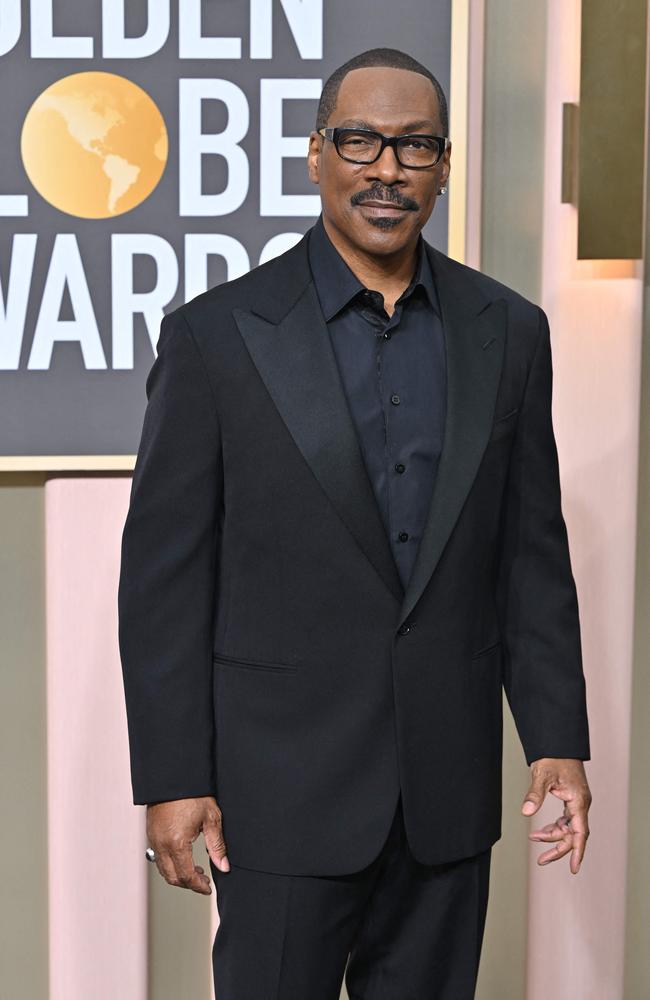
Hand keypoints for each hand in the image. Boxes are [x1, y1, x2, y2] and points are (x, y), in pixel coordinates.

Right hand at [146, 795, 229, 893]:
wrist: (174, 775)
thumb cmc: (193, 793)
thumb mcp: (211, 818)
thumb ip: (217, 845)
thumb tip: (224, 866)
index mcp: (177, 843)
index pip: (186, 876)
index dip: (198, 886)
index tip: (208, 887)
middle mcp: (161, 844)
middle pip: (172, 877)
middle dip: (188, 884)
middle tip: (203, 880)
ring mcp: (153, 839)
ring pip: (163, 869)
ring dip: (178, 875)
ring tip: (195, 870)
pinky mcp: (150, 833)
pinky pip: (158, 857)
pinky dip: (170, 864)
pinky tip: (182, 857)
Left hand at [521, 758, 591, 874]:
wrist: (558, 743)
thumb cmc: (553, 757)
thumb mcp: (541, 776)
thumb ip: (534, 795)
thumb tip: (526, 812)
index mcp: (578, 801)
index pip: (580, 833)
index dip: (577, 852)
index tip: (573, 868)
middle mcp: (581, 804)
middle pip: (573, 834)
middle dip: (558, 848)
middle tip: (541, 860)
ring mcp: (577, 802)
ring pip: (568, 828)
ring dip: (552, 835)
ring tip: (534, 838)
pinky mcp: (571, 799)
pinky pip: (565, 820)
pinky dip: (554, 827)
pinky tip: (542, 831)